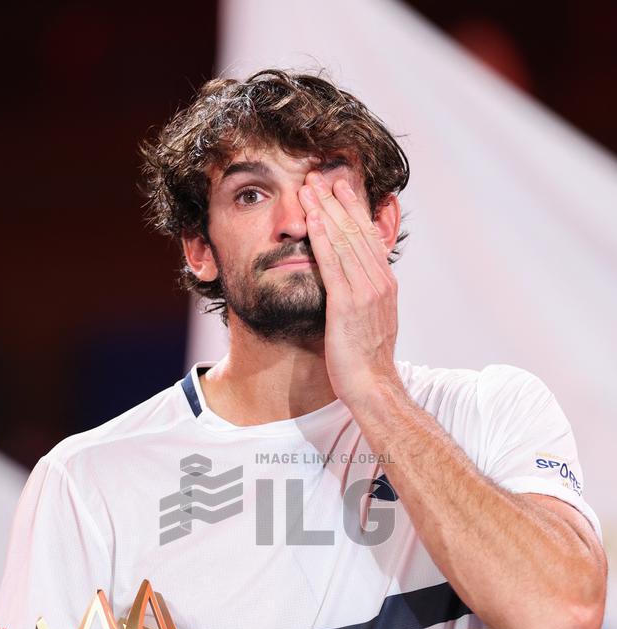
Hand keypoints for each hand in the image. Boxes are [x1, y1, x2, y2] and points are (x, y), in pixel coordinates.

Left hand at [298, 171, 400, 408]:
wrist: (373, 387)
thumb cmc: (367, 362)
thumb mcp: (371, 322)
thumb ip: (365, 298)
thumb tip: (354, 286)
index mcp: (385, 284)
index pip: (369, 237)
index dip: (354, 209)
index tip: (341, 187)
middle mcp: (378, 282)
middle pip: (357, 231)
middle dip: (338, 200)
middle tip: (321, 174)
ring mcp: (365, 291)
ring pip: (345, 240)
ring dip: (326, 209)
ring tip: (311, 185)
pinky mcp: (347, 303)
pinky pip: (332, 262)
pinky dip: (321, 236)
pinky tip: (311, 217)